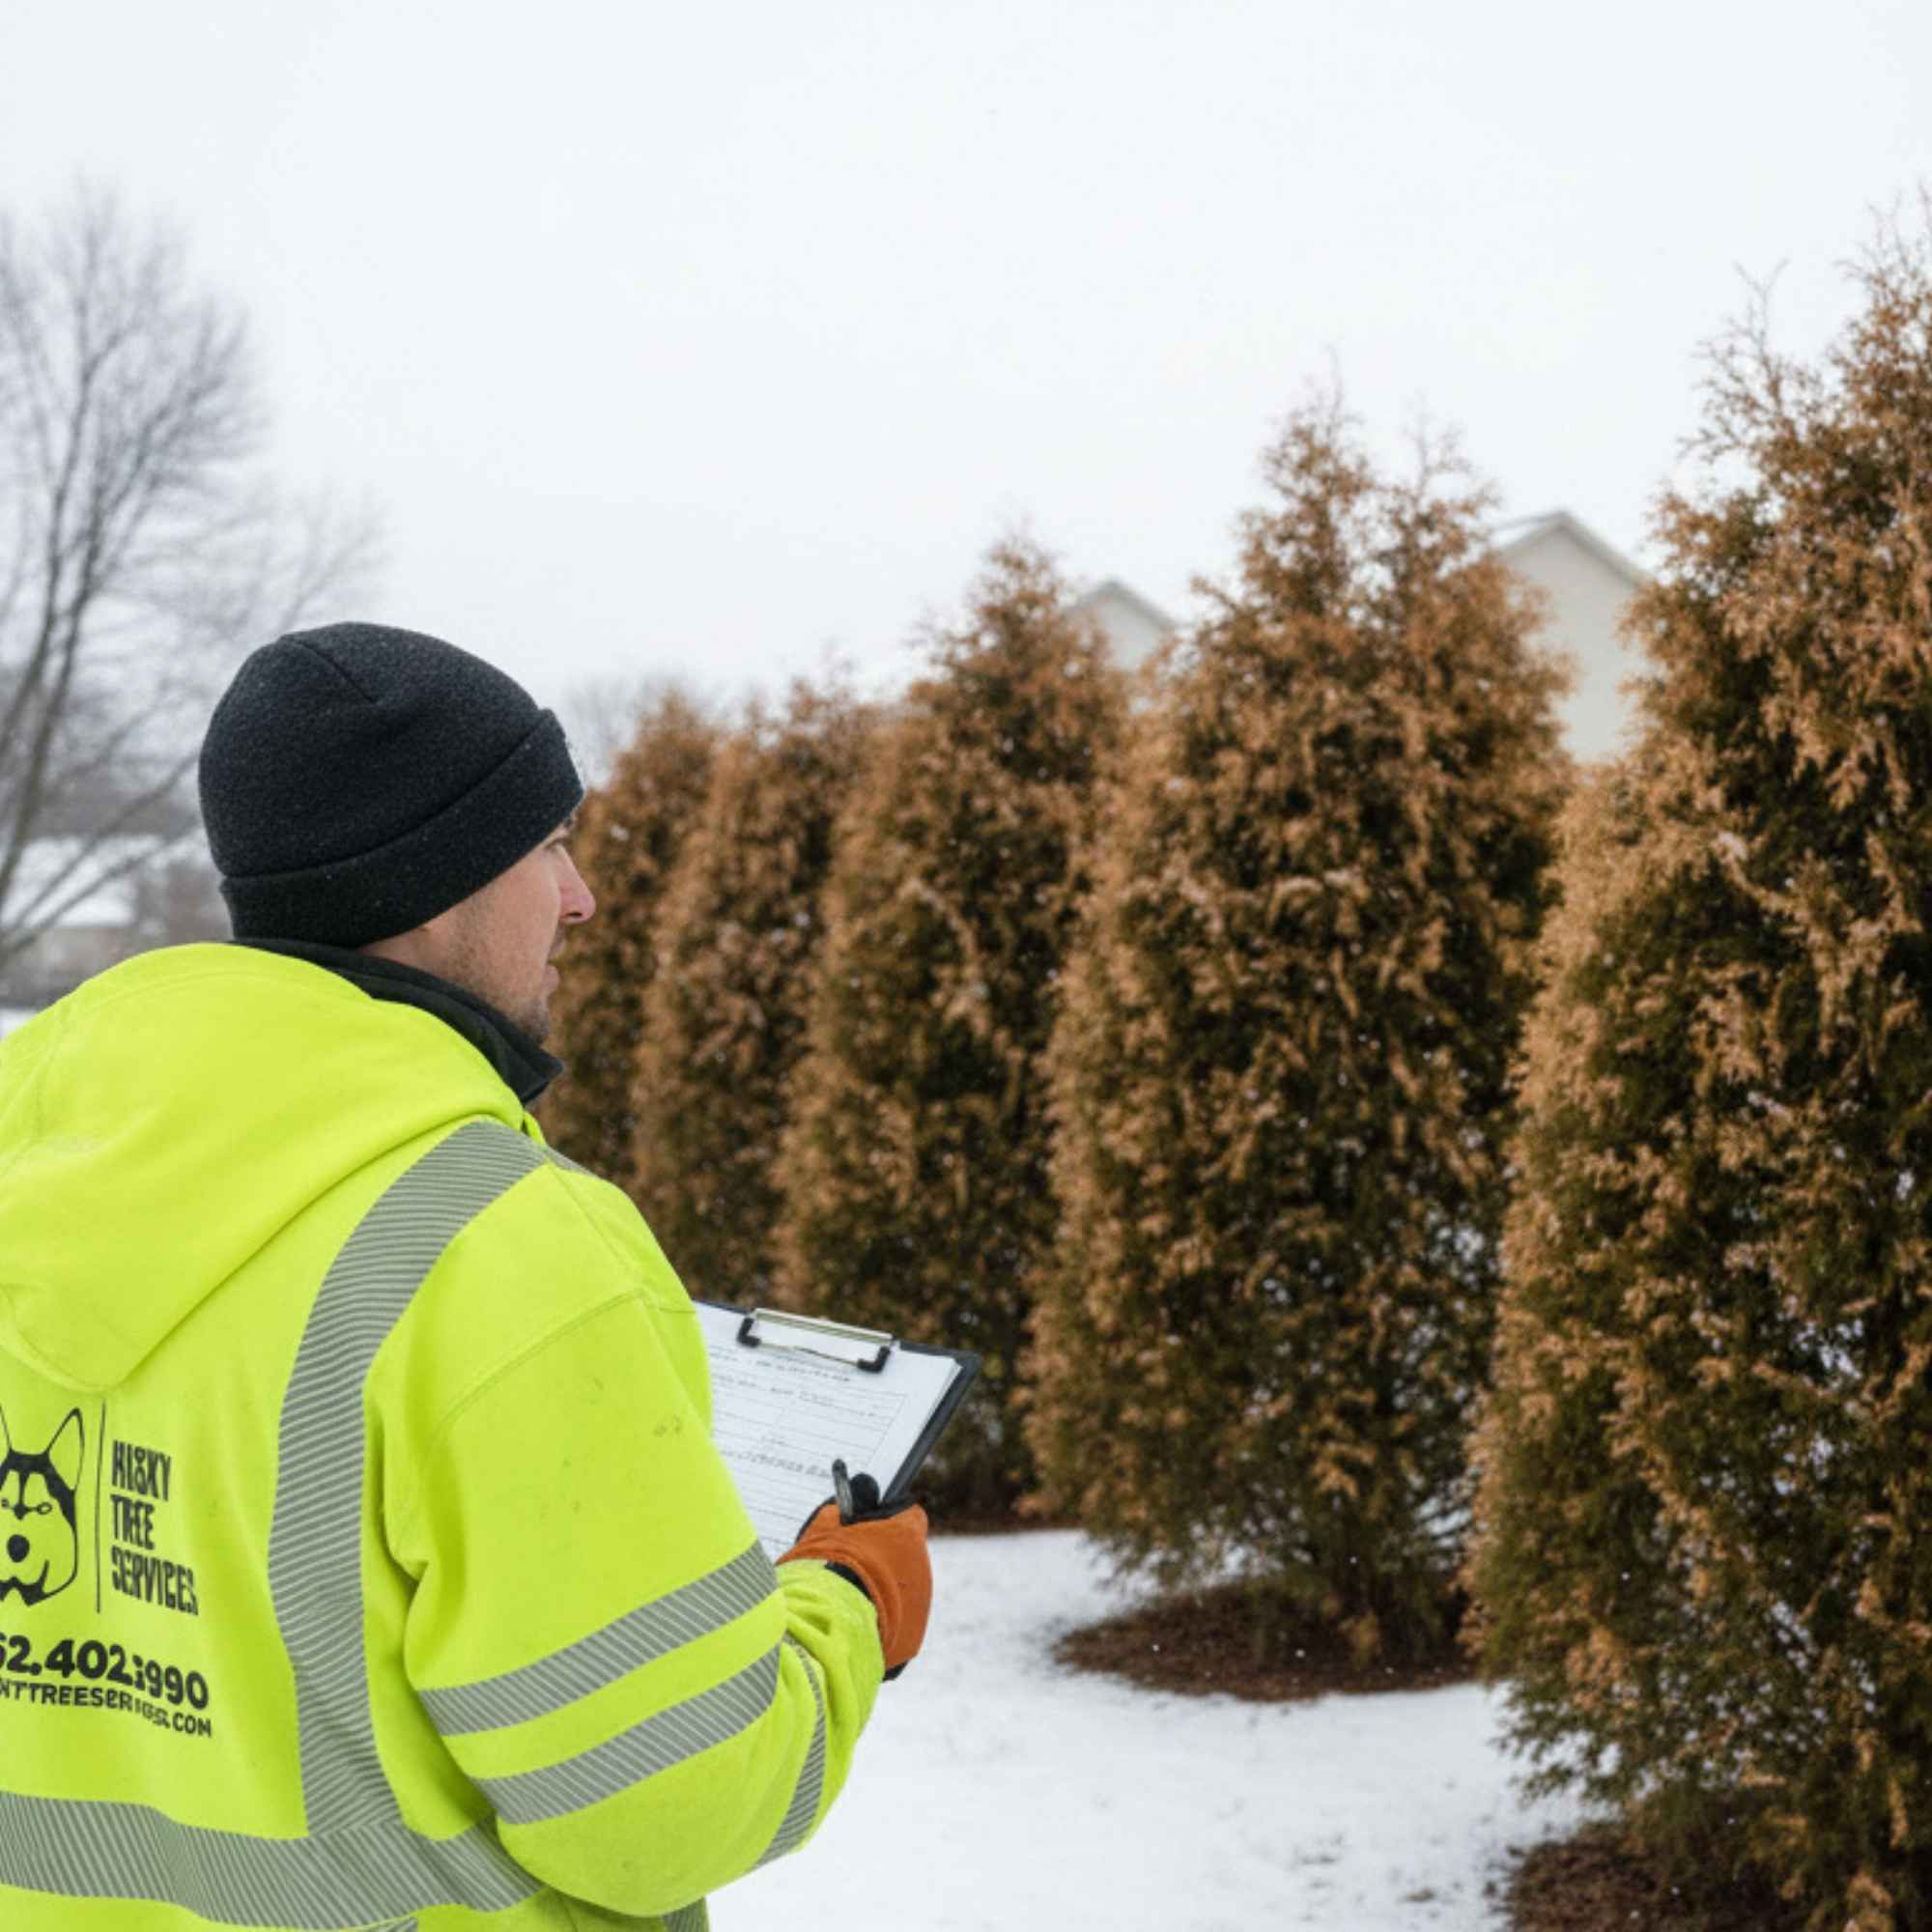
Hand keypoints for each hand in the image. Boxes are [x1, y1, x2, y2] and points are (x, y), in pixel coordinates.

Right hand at [780, 1470, 930, 1677]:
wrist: (826, 1625)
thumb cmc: (823, 1571)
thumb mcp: (822, 1531)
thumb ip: (835, 1516)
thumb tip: (838, 1510)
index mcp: (905, 1535)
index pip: (910, 1516)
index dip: (891, 1520)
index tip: (872, 1527)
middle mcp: (921, 1568)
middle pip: (906, 1559)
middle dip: (883, 1562)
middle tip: (853, 1570)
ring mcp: (920, 1606)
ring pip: (903, 1594)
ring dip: (883, 1596)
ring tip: (849, 1604)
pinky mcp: (912, 1639)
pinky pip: (898, 1626)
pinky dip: (881, 1626)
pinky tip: (855, 1626)